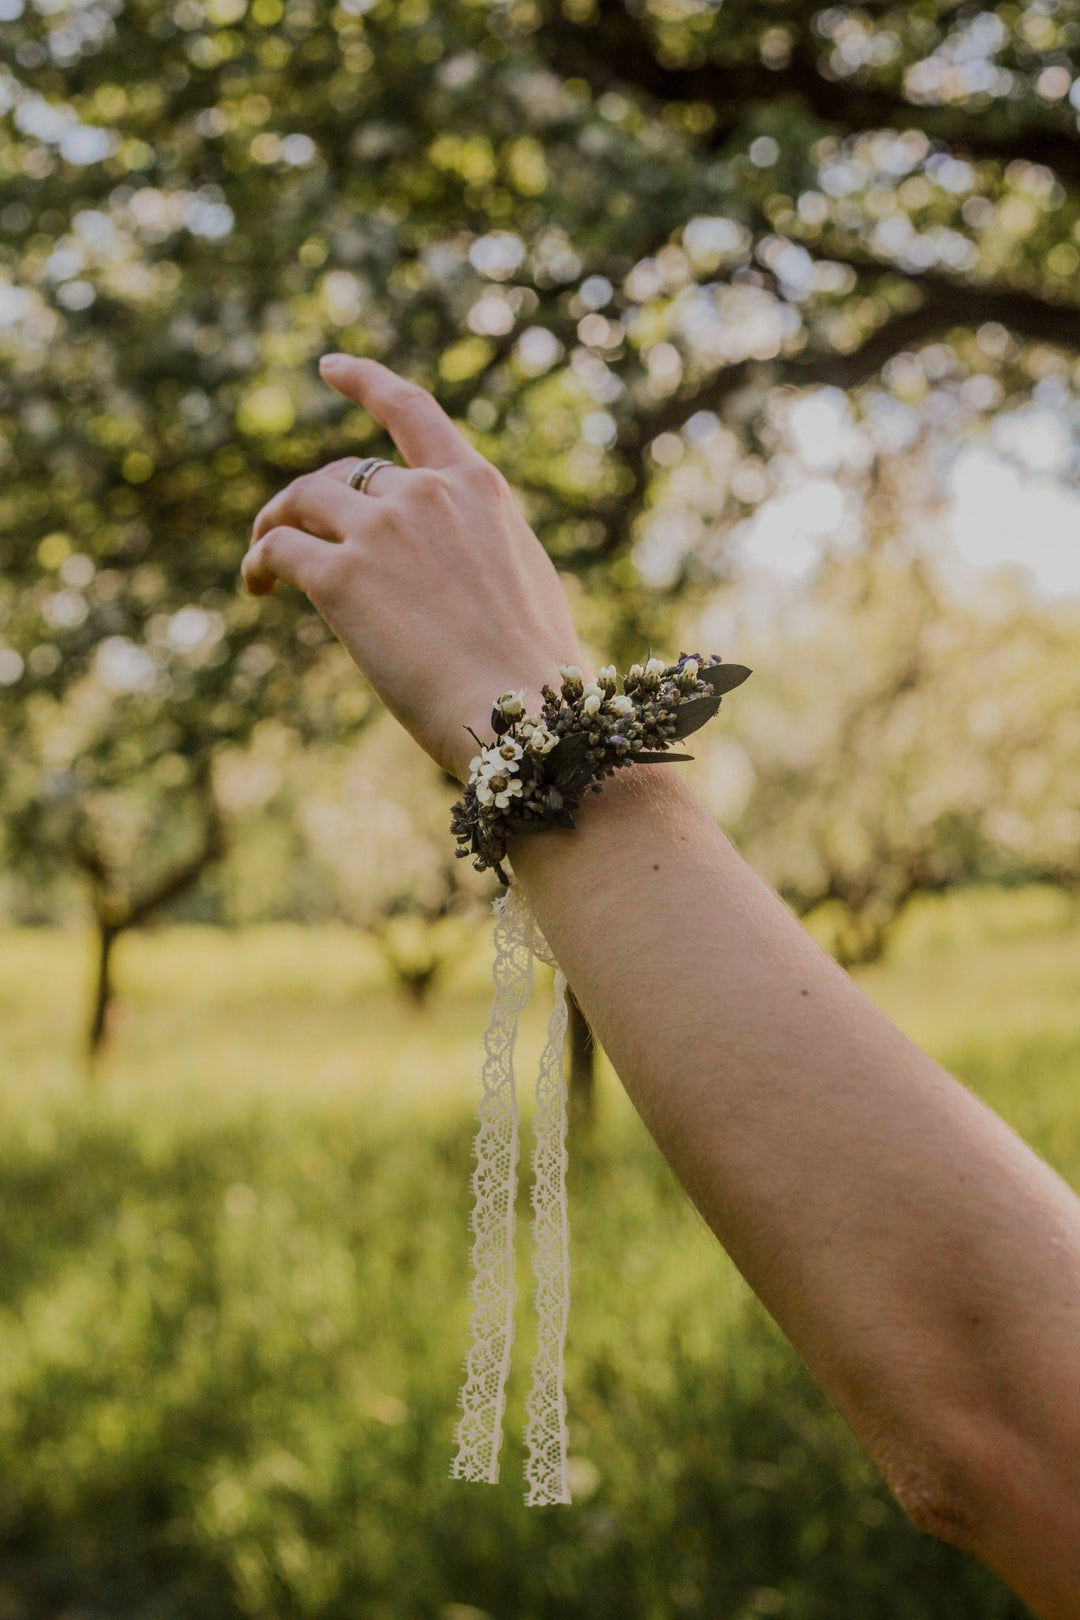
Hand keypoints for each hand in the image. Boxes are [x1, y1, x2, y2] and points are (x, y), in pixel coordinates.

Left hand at [243, 355, 586, 781]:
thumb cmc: (534, 671)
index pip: (412, 411)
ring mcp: (380, 531)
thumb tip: (449, 563)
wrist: (521, 712)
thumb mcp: (524, 580)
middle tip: (292, 530)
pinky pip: (276, 549)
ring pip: (301, 501)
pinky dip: (258, 562)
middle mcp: (426, 495)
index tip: (330, 367)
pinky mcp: (340, 577)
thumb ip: (480, 548)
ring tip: (262, 562)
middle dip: (315, 501)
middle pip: (345, 473)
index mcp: (478, 489)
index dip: (365, 381)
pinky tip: (256, 586)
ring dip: (272, 523)